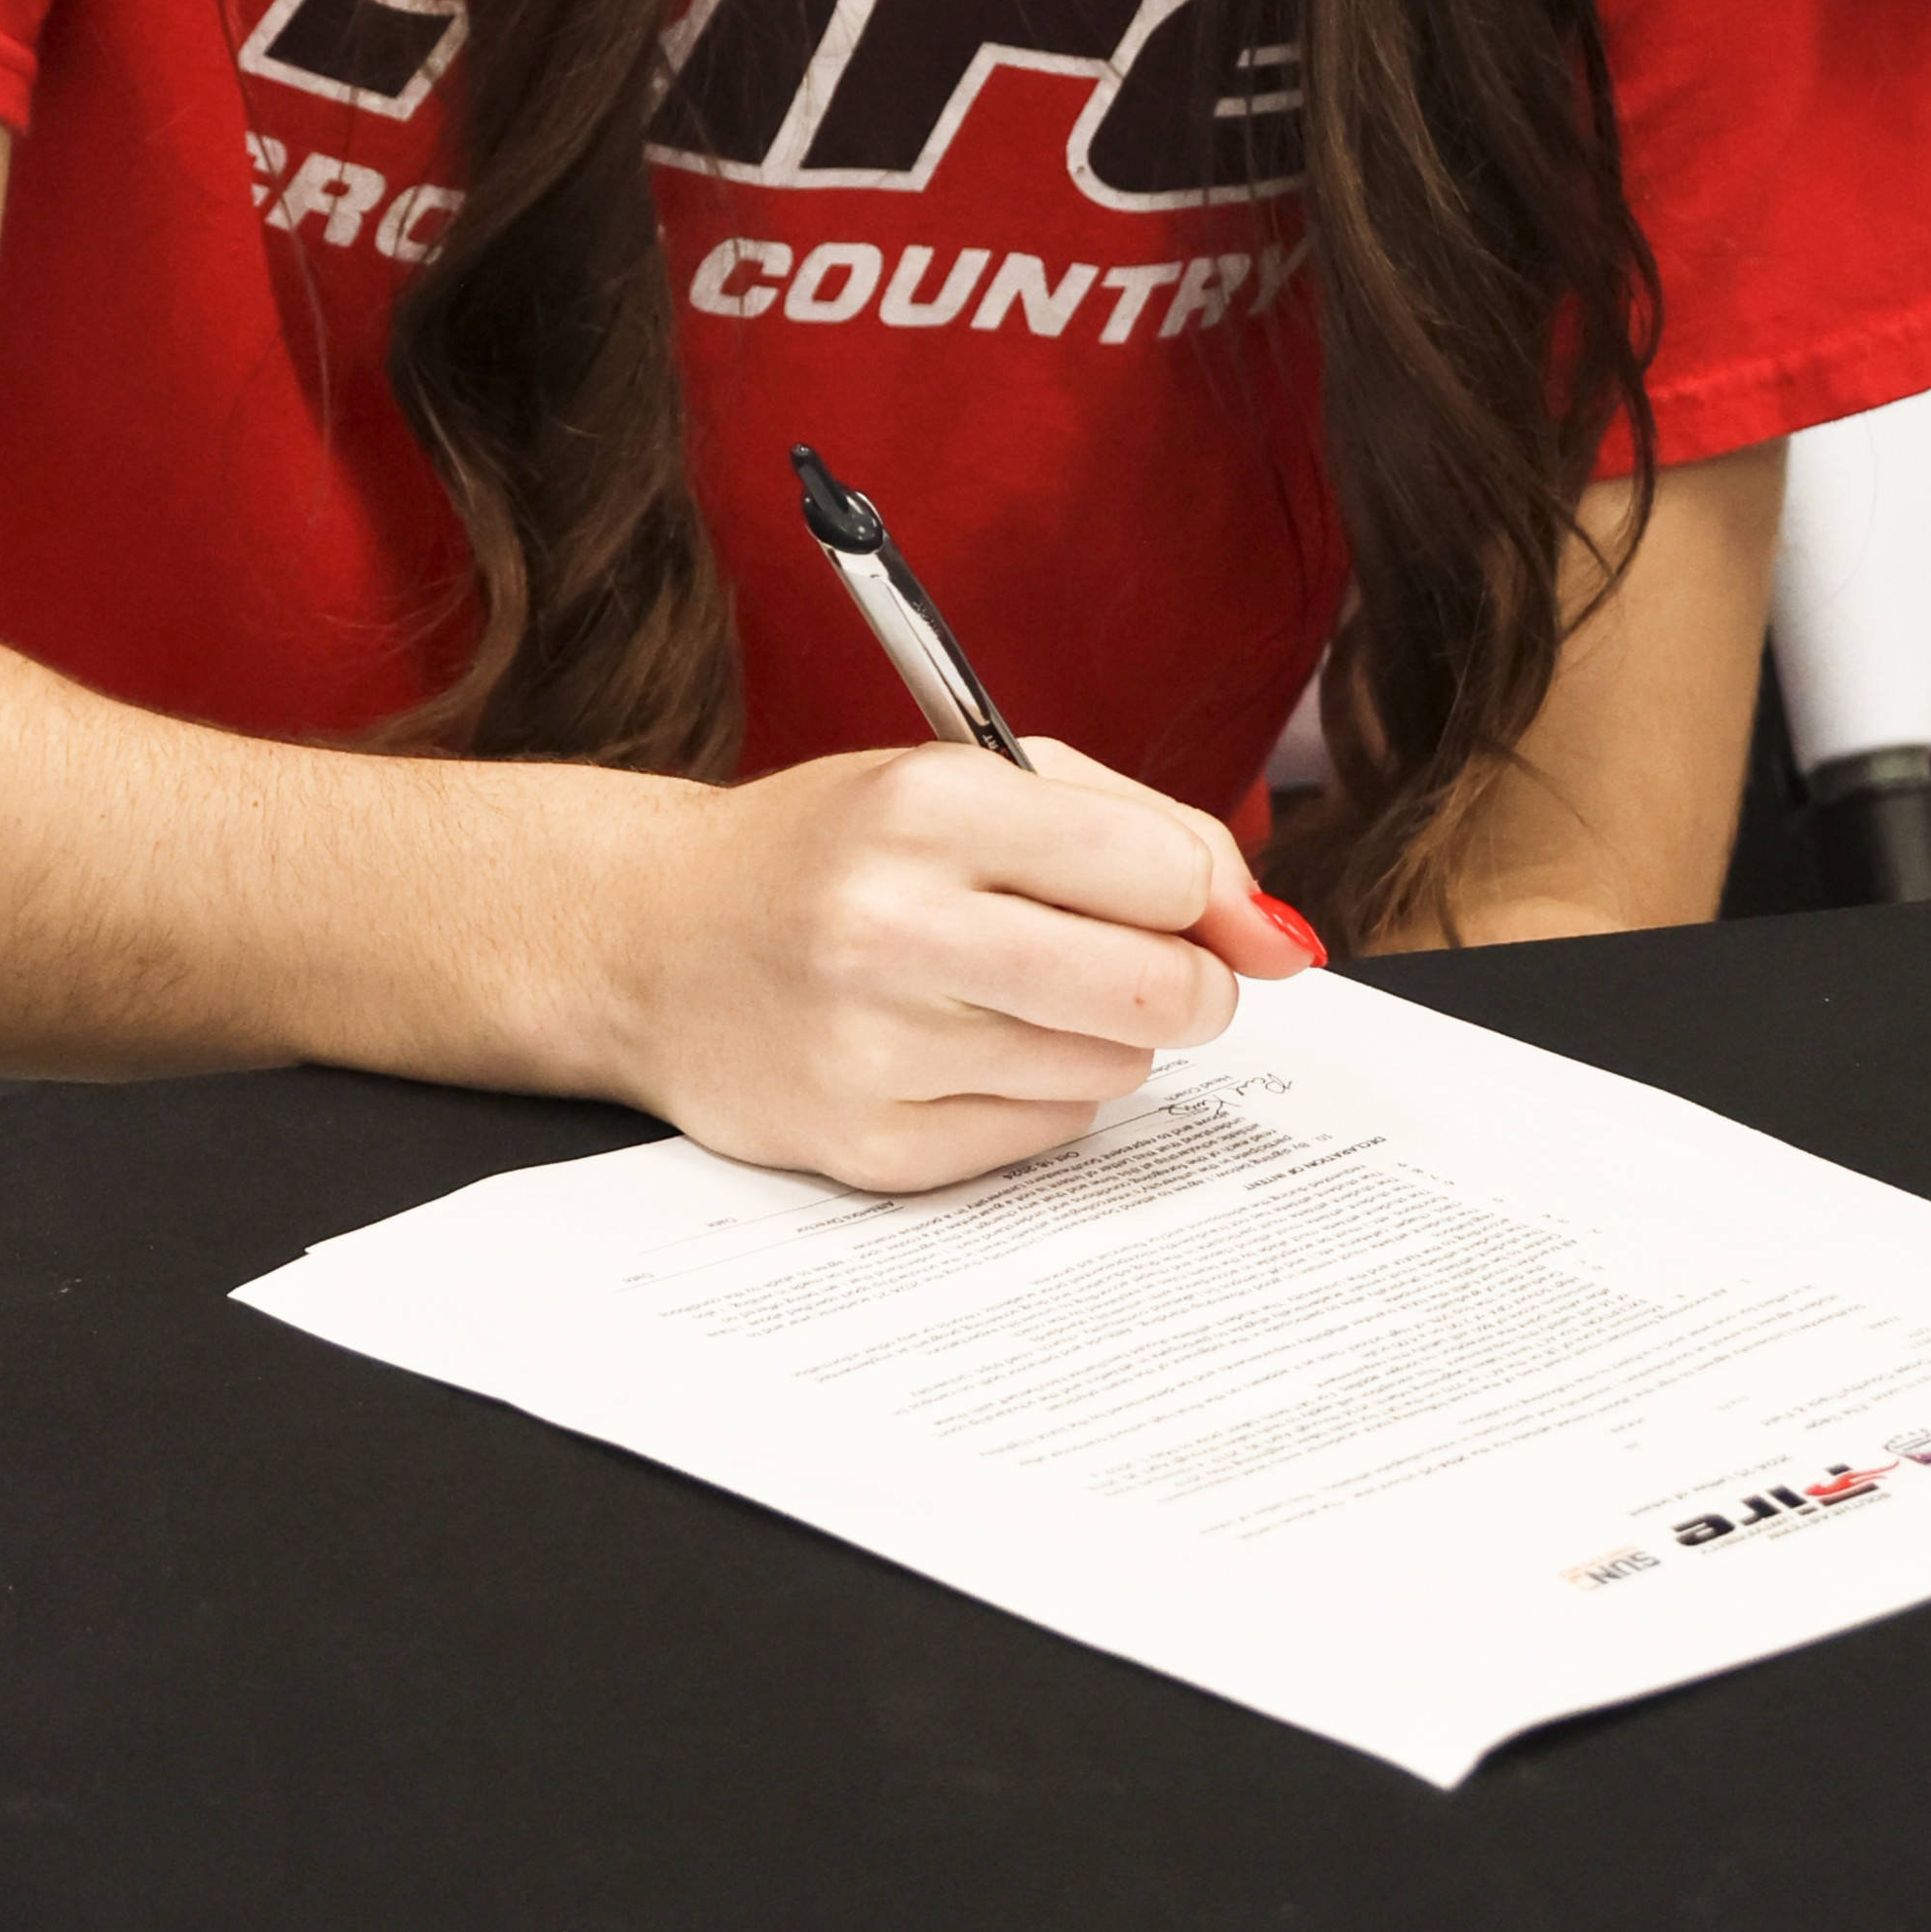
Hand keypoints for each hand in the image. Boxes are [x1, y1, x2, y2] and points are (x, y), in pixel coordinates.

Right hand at [598, 735, 1319, 1193]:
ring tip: (1006, 994)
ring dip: (1098, 1039)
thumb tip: (1281, 941)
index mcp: (930, 804)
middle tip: (1137, 968)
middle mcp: (893, 924)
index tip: (1169, 902)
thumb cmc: (836, 848)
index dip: (1195, 897)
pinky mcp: (868, 1148)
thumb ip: (1148, 832)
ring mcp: (875, 1048)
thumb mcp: (973, 782)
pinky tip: (956, 1050)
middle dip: (1186, 986)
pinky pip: (1047, 1136)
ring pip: (1114, 1071)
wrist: (649, 937)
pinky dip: (1035, 1096)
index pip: (1166, 874)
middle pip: (1158, 992)